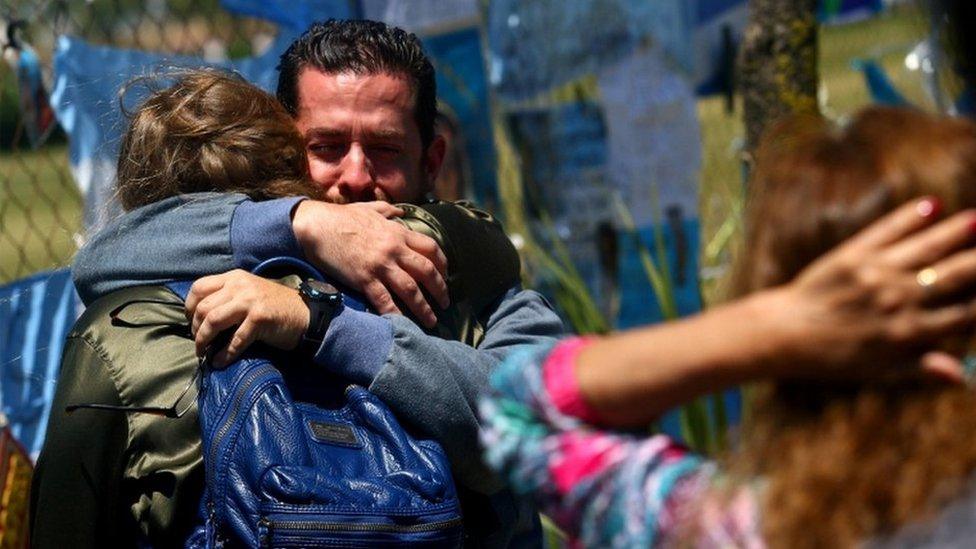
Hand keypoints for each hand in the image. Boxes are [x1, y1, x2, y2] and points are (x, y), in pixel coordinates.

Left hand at [185, 270, 308, 366]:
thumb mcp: (249, 292)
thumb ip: (228, 297)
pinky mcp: (260, 318)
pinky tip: (220, 362)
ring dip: (204, 340)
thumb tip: (201, 319)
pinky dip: (224, 354)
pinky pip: (235, 339)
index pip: (199, 287)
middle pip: (203, 307)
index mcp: (234, 277)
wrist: (306, 314)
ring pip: (213, 321)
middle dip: (195, 329)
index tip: (192, 323)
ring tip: (203, 352)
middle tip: (198, 343)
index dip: (189, 308)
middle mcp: (239, 285)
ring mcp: (250, 301)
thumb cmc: (276, 306)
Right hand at [291, 200, 448, 327]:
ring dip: (424, 307)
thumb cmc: (341, 217)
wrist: (316, 225)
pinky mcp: (364, 279)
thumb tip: (401, 212)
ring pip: (411, 289)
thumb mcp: (369, 209)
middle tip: (445, 303)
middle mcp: (394, 249)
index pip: (431, 248)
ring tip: (431, 321)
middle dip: (440, 289)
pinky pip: (384, 300)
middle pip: (426, 271)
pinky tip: (403, 325)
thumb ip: (388, 211)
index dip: (442, 264)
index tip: (445, 276)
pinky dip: (396, 314)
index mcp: (398, 232)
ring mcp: (380, 265)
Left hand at [769, 197, 975, 382]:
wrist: (784, 334)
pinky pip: (886, 232)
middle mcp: (898, 300)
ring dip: (957, 231)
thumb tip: (961, 375)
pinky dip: (909, 217)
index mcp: (909, 332)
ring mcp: (876, 274)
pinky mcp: (852, 255)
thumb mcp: (879, 372)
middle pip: (957, 275)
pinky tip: (931, 205)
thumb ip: (921, 368)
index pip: (968, 314)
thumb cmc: (834, 358)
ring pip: (927, 248)